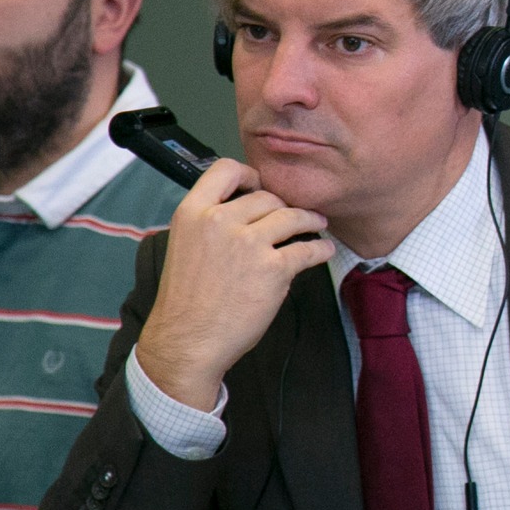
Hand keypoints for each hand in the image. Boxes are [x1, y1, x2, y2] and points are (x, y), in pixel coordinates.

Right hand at [134, 158, 331, 408]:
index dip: (250, 174)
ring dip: (310, 220)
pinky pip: (308, 248)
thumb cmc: (187, 298)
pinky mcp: (274, 268)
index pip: (225, 169)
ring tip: (317, 224)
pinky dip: (320, 249)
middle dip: (282, 206)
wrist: (188, 340)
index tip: (261, 187)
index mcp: (193, 213)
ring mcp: (249, 243)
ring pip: (292, 216)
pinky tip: (323, 250)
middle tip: (291, 217)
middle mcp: (220, 221)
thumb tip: (246, 209)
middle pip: (267, 196)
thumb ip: (211, 223)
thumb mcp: (186, 245)